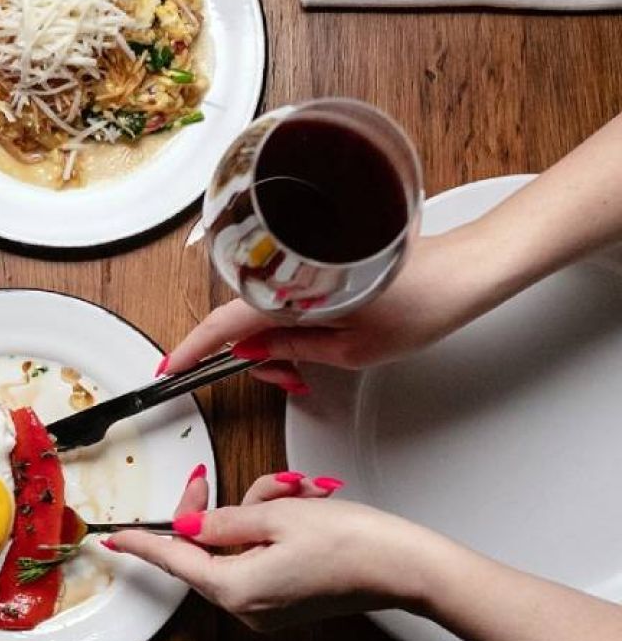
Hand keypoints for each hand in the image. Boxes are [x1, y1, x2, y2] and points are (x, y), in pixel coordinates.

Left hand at [106, 472, 448, 630]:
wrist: (405, 565)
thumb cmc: (351, 543)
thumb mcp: (273, 516)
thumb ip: (222, 521)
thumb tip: (189, 528)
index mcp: (236, 589)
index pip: (175, 559)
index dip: (145, 542)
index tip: (120, 537)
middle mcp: (248, 606)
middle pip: (210, 545)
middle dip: (232, 505)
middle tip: (245, 482)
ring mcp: (269, 606)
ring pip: (240, 541)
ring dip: (263, 508)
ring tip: (298, 493)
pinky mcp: (288, 598)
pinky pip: (262, 553)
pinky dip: (277, 524)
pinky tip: (305, 506)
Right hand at [163, 232, 497, 389]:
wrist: (467, 270)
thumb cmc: (424, 303)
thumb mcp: (353, 349)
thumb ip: (294, 348)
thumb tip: (254, 352)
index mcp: (290, 288)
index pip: (223, 321)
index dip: (193, 348)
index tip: (172, 366)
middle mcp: (292, 266)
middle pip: (242, 313)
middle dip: (252, 352)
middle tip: (285, 381)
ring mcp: (306, 261)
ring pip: (265, 304)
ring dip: (274, 338)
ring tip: (306, 367)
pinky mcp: (323, 260)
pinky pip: (287, 291)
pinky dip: (291, 319)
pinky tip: (313, 339)